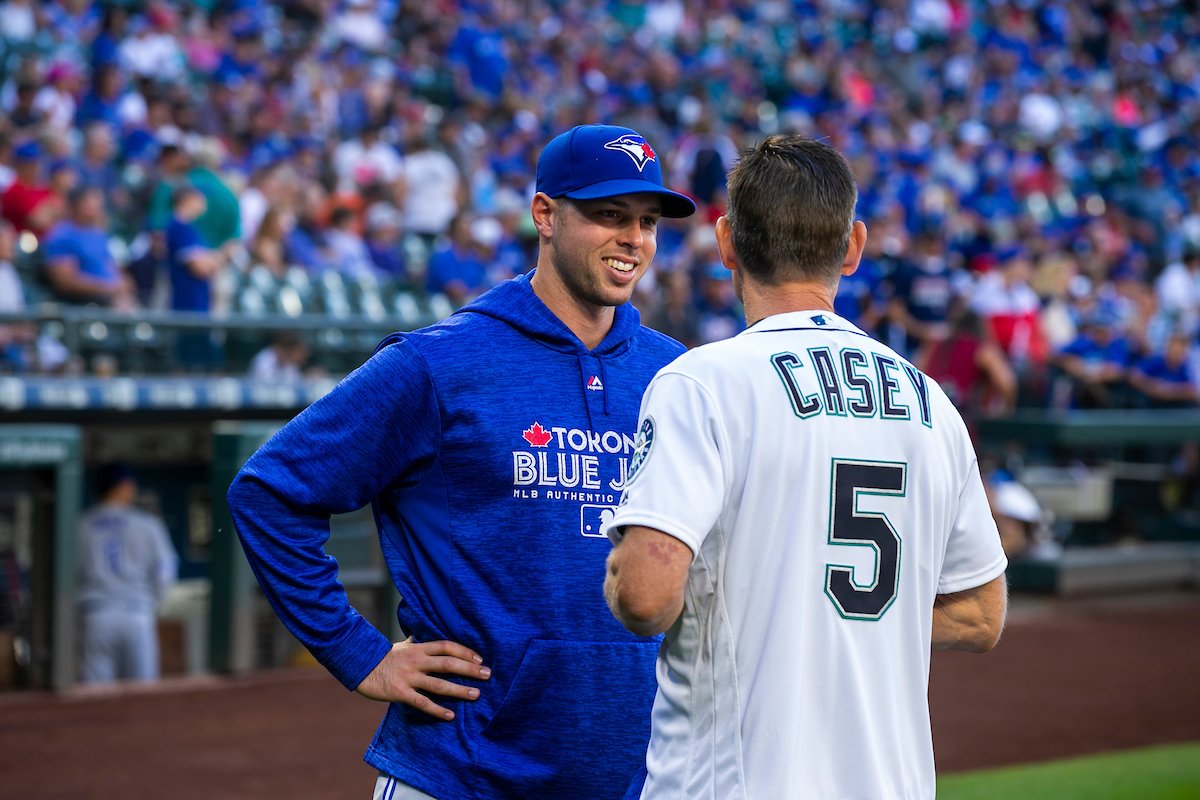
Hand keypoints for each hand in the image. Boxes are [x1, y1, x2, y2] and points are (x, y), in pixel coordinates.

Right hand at [355, 638, 490, 720]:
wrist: (360, 667)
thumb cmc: (384, 656)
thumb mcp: (402, 645)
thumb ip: (415, 640)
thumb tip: (421, 630)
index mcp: (418, 648)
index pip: (446, 647)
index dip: (464, 652)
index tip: (479, 659)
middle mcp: (416, 661)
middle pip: (447, 664)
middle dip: (469, 669)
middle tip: (487, 675)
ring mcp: (408, 677)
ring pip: (438, 684)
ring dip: (459, 690)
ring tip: (476, 695)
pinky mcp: (400, 693)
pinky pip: (422, 703)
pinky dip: (437, 710)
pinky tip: (450, 716)